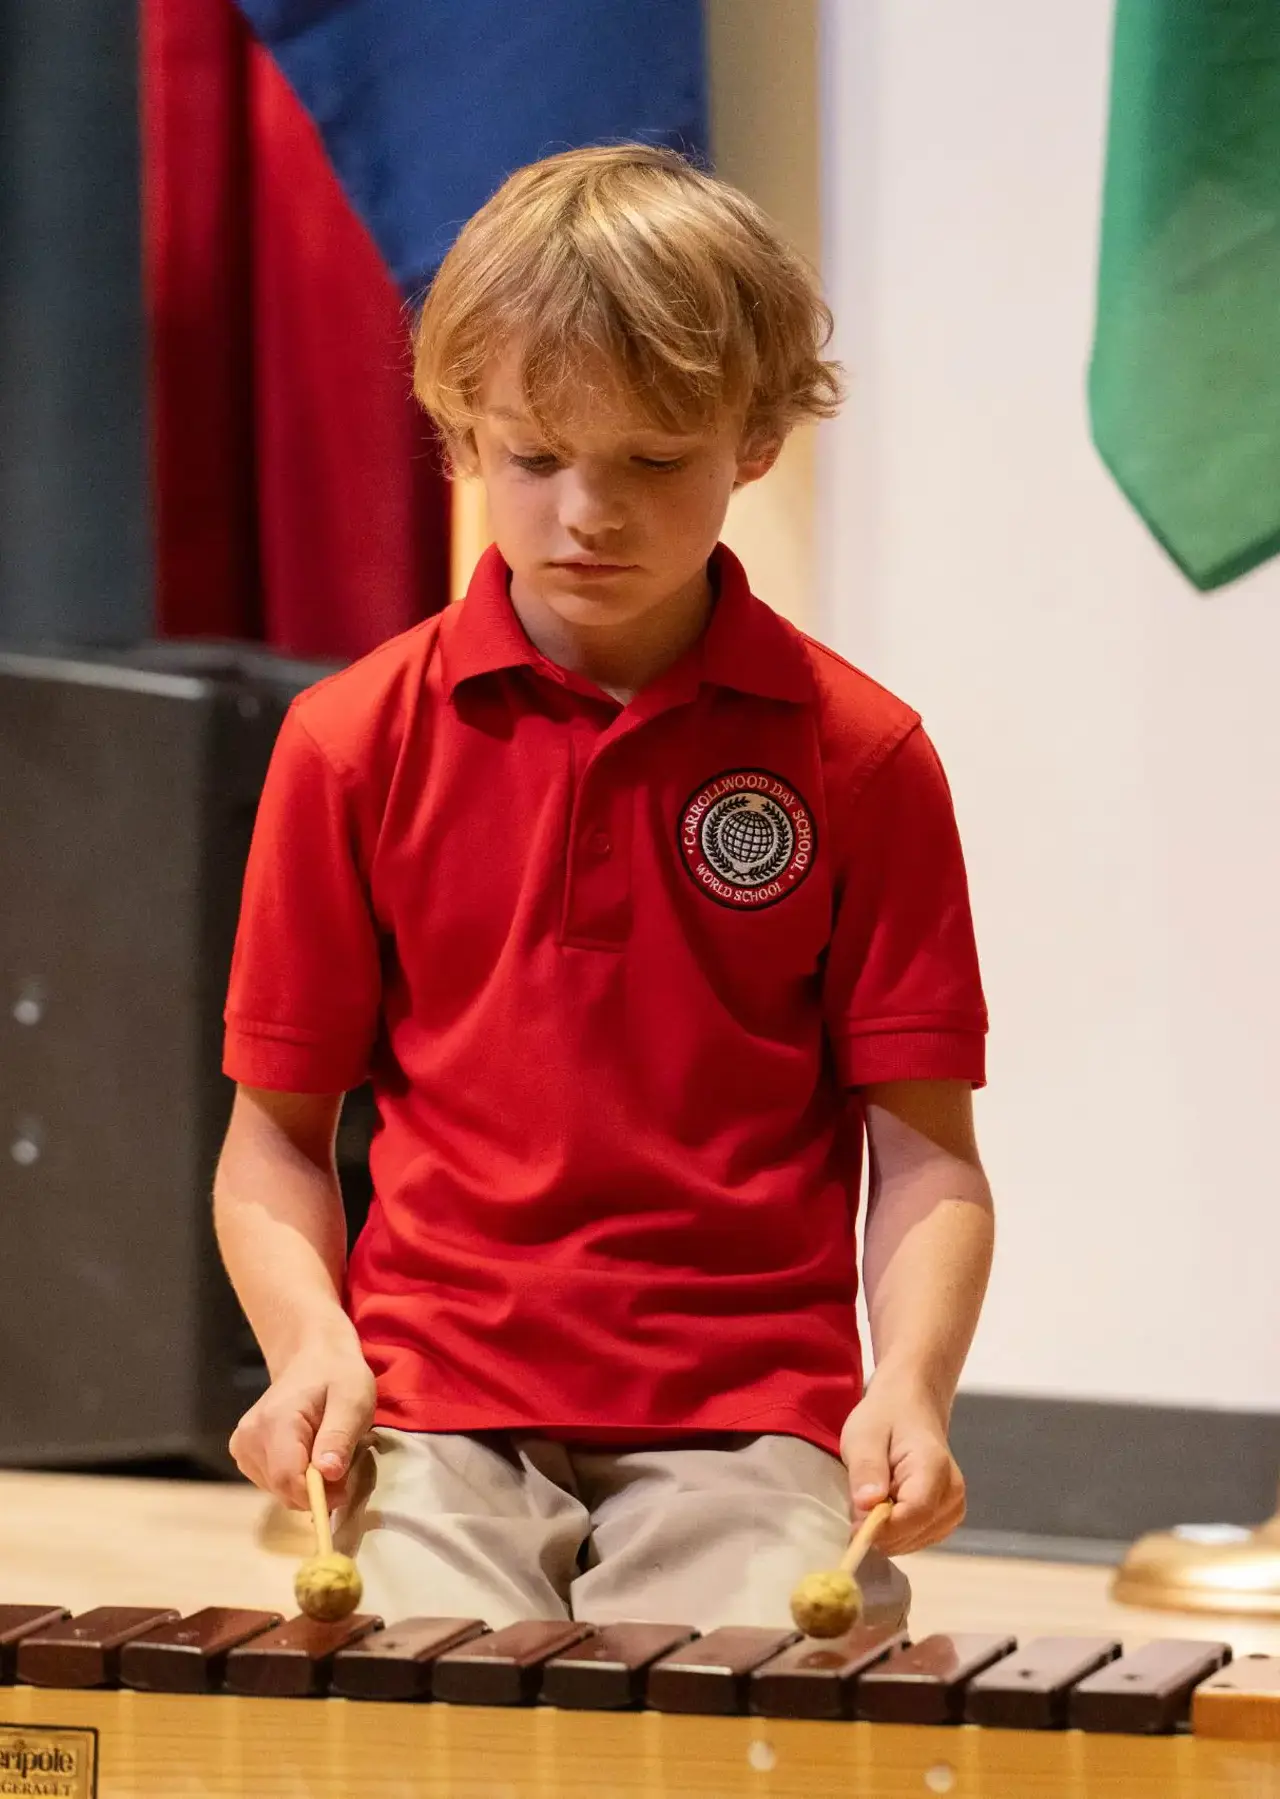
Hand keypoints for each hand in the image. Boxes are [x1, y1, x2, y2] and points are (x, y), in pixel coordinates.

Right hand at [229, 1332, 375, 1512]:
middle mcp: (249, 1436)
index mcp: (276, 1421)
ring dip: (306, 1485)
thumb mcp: (353, 1400)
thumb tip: (328, 1474)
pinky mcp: (243, 1452)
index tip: (345, 1490)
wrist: (313, 1357)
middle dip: (316, 1491)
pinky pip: (272, 1482)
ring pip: (277, 1489)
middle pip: (282, 1488)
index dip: (317, 1495)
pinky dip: (294, 1479)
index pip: (287, 1478)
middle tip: (343, 1469)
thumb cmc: (338, 1376)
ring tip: (326, 1454)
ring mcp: (242, 1445)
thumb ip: (339, 1436)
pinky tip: (308, 1454)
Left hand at [839, 1377, 965, 1554]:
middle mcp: (952, 1492)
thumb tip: (867, 1507)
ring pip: (913, 1542)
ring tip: (875, 1499)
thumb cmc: (884, 1419)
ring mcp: (954, 1508)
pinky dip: (896, 1533)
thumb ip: (866, 1469)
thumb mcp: (864, 1436)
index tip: (853, 1525)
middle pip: (914, 1533)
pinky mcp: (947, 1519)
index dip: (882, 1527)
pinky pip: (917, 1540)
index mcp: (935, 1467)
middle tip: (859, 1505)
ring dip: (887, 1532)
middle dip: (881, 1529)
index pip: (914, 1513)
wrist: (909, 1409)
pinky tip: (886, 1509)